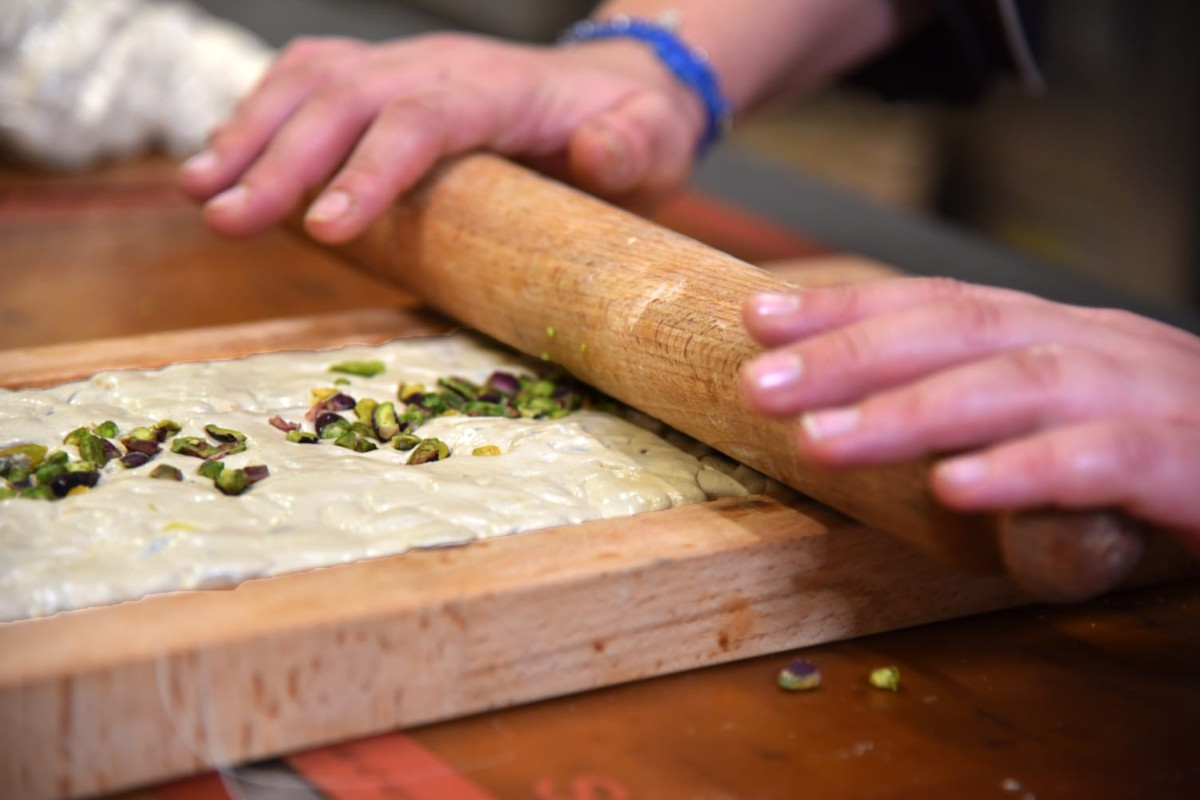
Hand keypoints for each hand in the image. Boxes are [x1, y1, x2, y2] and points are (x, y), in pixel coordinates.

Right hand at [178, 33, 703, 241]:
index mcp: (499, 89)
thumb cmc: (632, 130)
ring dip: (249, 131)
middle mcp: (440, 65)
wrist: (618, 87)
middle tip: (226, 221)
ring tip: (200, 191)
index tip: (324, 229)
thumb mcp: (654, 144)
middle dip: (279, 161)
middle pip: (345, 100)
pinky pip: (310, 75)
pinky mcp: (386, 75)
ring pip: (311, 80)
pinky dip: (260, 108)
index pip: (422, 123)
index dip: (369, 172)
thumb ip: (629, 147)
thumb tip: (596, 153)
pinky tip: (226, 153)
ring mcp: (406, 63)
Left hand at [738, 277, 1199, 553]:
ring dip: (913, 411)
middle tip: (762, 382)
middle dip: (855, 353)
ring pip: (1021, 384)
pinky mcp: (1195, 463)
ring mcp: (1151, 398)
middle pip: (964, 329)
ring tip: (824, 440)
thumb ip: (985, 413)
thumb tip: (860, 415)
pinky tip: (957, 490)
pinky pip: (1104, 460)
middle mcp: (1101, 347)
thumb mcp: (1062, 423)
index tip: (761, 319)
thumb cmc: (1171, 455)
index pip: (941, 302)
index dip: (848, 308)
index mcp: (1061, 335)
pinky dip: (1026, 470)